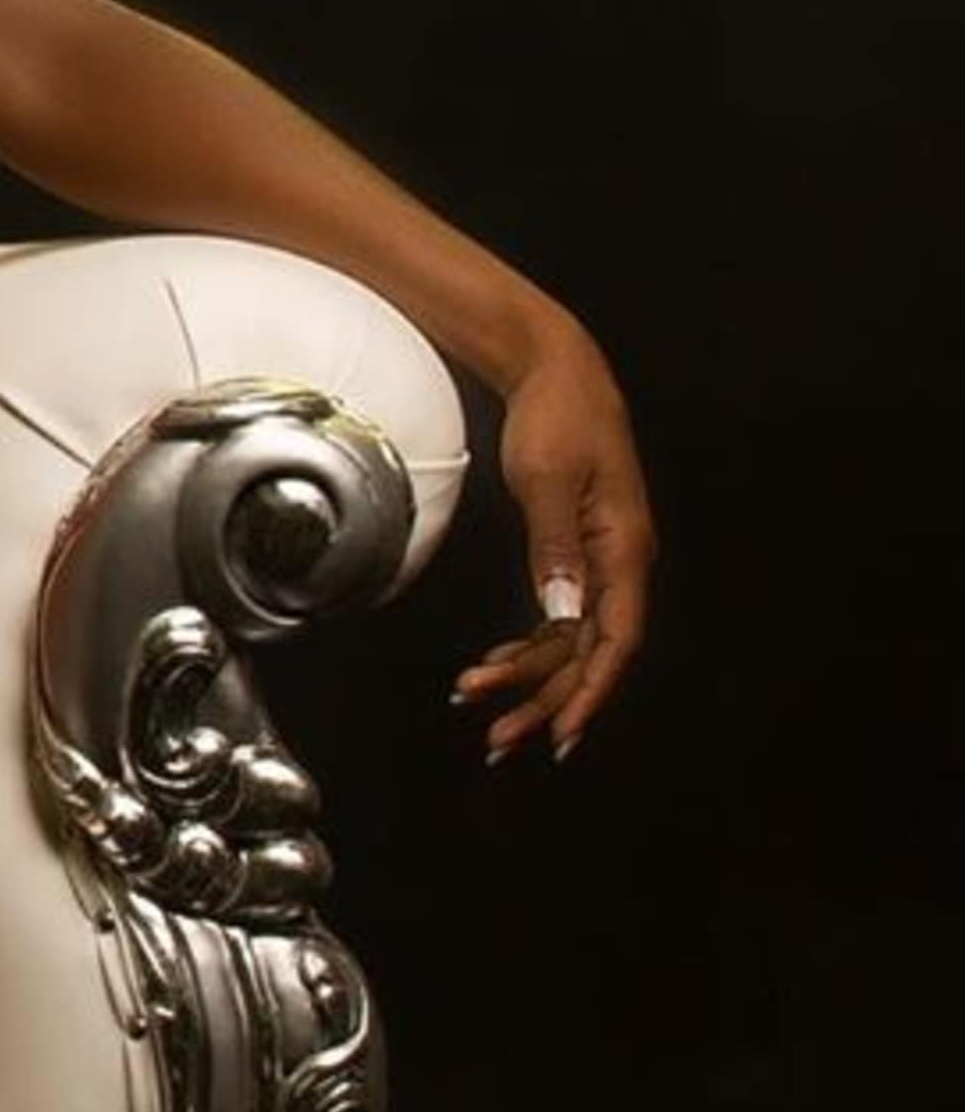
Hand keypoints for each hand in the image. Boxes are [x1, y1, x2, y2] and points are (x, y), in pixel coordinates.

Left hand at [450, 315, 653, 768]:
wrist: (556, 369)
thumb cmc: (557, 417)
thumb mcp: (547, 481)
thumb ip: (555, 549)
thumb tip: (564, 615)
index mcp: (625, 549)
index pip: (616, 639)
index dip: (592, 691)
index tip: (563, 733)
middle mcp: (621, 562)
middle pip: (590, 652)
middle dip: (548, 700)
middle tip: (501, 741)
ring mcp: (601, 559)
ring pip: (571, 640)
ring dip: (531, 679)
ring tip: (485, 717)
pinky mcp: (578, 551)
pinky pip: (560, 615)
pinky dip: (529, 644)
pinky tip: (497, 666)